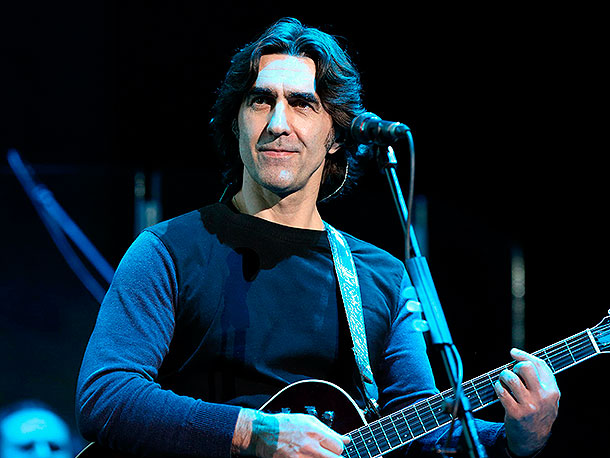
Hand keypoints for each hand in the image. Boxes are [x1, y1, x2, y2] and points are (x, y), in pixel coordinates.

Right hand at [232, 409, 349, 457]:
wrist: (263, 433)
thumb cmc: (285, 425)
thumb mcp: (308, 421)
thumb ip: (329, 431)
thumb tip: (346, 440)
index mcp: (315, 432)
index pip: (339, 446)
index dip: (338, 448)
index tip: (333, 448)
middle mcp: (310, 447)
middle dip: (333, 457)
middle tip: (326, 453)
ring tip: (315, 454)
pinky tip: (308, 457)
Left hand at [494, 348, 559, 455]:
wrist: (533, 440)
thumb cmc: (538, 412)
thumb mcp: (547, 396)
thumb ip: (539, 377)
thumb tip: (516, 353)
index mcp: (552, 391)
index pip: (539, 365)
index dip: (524, 355)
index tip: (514, 352)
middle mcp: (542, 397)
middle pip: (526, 368)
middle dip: (515, 366)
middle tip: (512, 373)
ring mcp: (529, 405)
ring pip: (511, 378)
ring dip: (503, 377)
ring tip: (504, 381)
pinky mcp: (515, 413)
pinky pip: (501, 392)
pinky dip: (497, 388)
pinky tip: (500, 390)